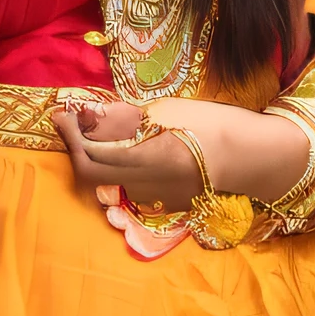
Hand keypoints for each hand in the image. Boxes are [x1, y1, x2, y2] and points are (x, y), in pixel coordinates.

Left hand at [52, 101, 203, 213]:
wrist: (254, 156)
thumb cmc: (213, 124)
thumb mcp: (166, 113)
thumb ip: (124, 119)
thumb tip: (87, 114)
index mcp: (145, 162)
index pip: (89, 156)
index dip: (70, 135)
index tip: (60, 113)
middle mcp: (144, 187)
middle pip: (92, 175)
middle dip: (77, 148)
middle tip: (74, 122)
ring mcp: (156, 199)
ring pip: (111, 182)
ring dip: (98, 159)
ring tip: (100, 131)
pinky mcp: (169, 203)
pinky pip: (134, 186)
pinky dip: (123, 168)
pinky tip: (132, 149)